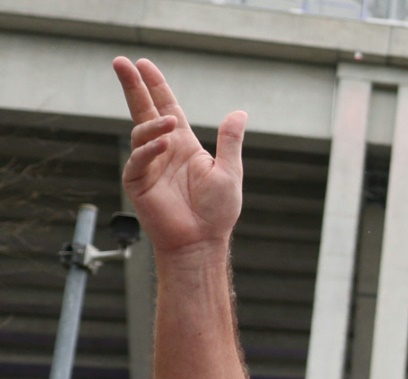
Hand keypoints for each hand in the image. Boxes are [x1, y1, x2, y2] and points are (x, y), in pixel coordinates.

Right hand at [113, 57, 244, 258]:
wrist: (202, 241)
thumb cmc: (217, 211)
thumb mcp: (229, 171)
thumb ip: (230, 141)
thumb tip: (239, 112)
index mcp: (184, 145)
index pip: (166, 106)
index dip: (155, 86)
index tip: (143, 64)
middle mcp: (163, 150)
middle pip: (144, 110)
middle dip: (133, 86)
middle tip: (121, 62)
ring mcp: (148, 164)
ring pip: (142, 132)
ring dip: (154, 124)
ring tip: (170, 121)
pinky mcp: (138, 181)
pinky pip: (140, 159)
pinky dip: (150, 148)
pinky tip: (165, 144)